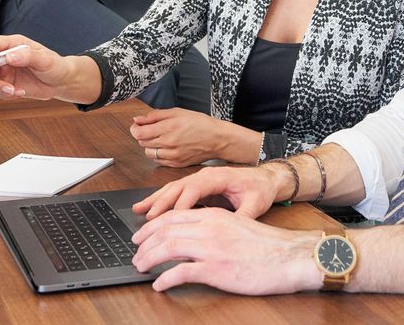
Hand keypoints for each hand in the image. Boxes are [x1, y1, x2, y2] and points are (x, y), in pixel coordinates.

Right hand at [0, 35, 76, 100]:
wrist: (62, 82)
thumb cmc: (56, 65)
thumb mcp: (45, 60)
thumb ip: (28, 56)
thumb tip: (10, 56)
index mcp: (14, 45)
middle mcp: (6, 57)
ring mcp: (6, 72)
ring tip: (14, 90)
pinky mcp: (8, 84)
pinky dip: (5, 94)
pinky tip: (20, 93)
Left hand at [129, 108, 246, 166]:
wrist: (216, 139)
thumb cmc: (199, 123)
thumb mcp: (177, 112)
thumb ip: (155, 115)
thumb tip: (137, 119)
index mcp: (168, 128)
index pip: (139, 133)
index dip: (135, 129)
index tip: (138, 126)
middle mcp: (168, 143)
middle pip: (142, 143)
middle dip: (143, 135)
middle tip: (150, 129)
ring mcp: (172, 156)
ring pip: (148, 153)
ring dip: (149, 146)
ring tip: (159, 138)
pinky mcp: (176, 164)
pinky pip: (158, 161)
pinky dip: (158, 154)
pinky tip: (166, 147)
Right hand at [132, 164, 284, 220]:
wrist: (266, 178)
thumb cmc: (260, 189)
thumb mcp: (256, 204)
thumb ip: (244, 216)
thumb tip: (233, 229)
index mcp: (218, 177)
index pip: (194, 189)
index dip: (181, 204)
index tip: (170, 220)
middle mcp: (205, 175)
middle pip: (178, 188)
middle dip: (161, 203)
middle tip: (146, 218)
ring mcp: (199, 178)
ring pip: (172, 188)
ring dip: (155, 200)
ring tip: (138, 210)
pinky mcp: (197, 185)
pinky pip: (175, 190)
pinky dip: (160, 198)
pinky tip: (147, 207)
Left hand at [132, 207, 321, 293]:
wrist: (289, 257)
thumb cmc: (267, 246)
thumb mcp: (237, 226)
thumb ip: (214, 227)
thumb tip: (192, 236)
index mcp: (214, 216)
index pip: (173, 216)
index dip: (152, 226)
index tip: (142, 235)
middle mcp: (209, 228)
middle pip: (165, 230)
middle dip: (144, 242)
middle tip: (135, 253)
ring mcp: (211, 248)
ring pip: (167, 249)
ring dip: (149, 259)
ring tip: (141, 268)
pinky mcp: (216, 270)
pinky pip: (181, 273)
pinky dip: (165, 279)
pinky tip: (159, 286)